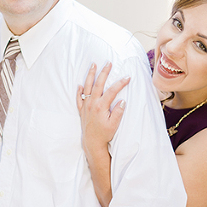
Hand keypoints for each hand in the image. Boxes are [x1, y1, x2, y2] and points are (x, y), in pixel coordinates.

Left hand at [76, 62, 129, 206]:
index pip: (112, 91)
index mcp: (101, 106)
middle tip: (108, 63)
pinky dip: (79, 90)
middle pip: (98, 84)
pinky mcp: (82, 110)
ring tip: (93, 65)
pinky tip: (80, 84)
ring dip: (90, 75)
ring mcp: (86, 106)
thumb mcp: (114, 125)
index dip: (120, 83)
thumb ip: (118, 112)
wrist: (92, 143)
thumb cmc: (104, 134)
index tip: (128, 77)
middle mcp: (92, 104)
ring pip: (87, 87)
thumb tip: (122, 100)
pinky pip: (79, 98)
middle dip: (104, 72)